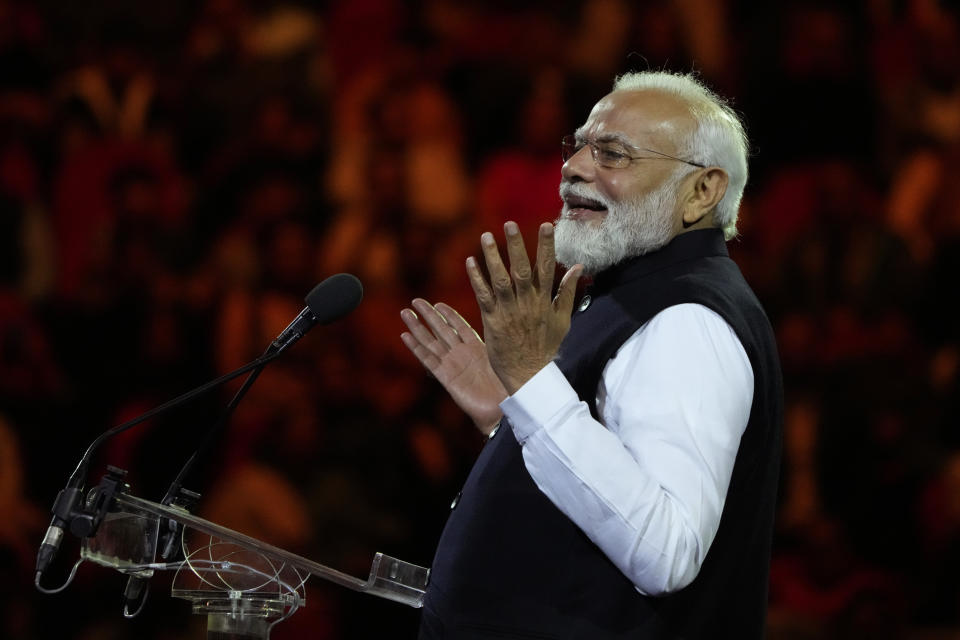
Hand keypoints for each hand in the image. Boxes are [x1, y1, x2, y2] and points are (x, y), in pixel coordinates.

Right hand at [401, 299, 506, 434]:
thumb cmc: (506, 388)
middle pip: (441, 330)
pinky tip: (406, 336)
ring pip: (431, 342)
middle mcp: (461, 354)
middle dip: (428, 315)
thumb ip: (493, 345)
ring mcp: (452, 365)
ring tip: (405, 313)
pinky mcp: (445, 377)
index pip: (459, 327)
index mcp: (476, 348)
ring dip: (417, 327)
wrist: (501, 410)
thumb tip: (499, 324)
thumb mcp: (500, 359)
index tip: (438, 304)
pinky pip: (428, 360)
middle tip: (415, 300)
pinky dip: (416, 348)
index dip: (449, 315)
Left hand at [467, 221, 581, 393]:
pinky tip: (470, 261)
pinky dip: (476, 278)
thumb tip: (578, 266)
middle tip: (510, 223)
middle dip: (516, 245)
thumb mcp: (563, 319)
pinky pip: (483, 295)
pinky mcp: (492, 320)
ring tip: (485, 235)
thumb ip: (568, 292)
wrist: (529, 374)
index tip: (546, 225)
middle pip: (521, 269)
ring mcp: (509, 311)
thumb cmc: (546, 346)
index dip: (546, 246)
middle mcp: (527, 303)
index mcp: (544, 300)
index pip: (547, 267)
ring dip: (492, 257)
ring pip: (499, 279)